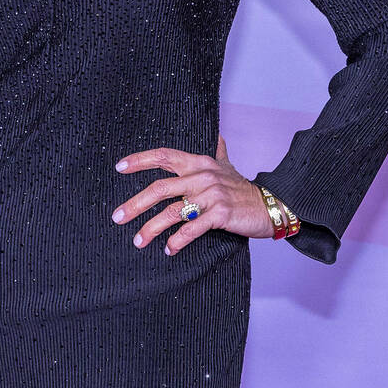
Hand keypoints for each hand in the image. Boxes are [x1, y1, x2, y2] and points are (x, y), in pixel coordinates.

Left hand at [112, 133, 276, 254]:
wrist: (269, 205)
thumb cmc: (243, 189)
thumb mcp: (228, 167)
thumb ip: (218, 153)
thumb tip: (218, 137)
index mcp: (199, 163)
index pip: (164, 156)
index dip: (140, 160)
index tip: (119, 167)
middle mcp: (202, 176)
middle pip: (160, 188)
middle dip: (135, 203)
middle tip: (117, 216)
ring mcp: (212, 196)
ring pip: (172, 212)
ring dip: (151, 228)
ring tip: (138, 241)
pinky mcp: (221, 215)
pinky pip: (192, 229)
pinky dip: (178, 241)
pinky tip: (169, 250)